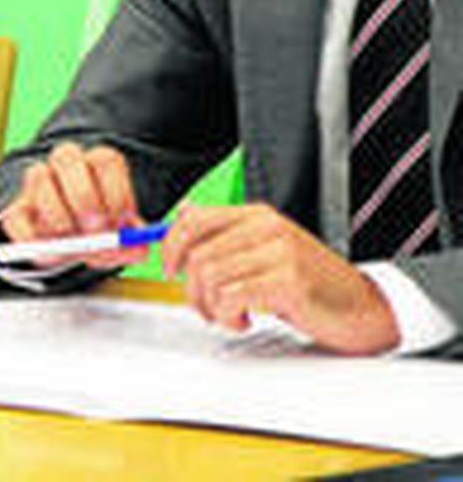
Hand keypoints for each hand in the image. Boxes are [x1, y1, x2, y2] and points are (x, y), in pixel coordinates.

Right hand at [0, 141, 149, 268]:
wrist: (71, 247)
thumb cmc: (102, 236)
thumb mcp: (125, 241)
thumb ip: (134, 243)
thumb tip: (135, 245)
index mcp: (96, 164)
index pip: (105, 159)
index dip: (116, 191)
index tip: (123, 222)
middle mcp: (64, 163)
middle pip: (66, 155)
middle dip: (83, 197)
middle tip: (96, 231)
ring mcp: (36, 182)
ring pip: (38, 177)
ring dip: (58, 216)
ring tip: (73, 246)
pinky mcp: (15, 209)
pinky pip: (15, 215)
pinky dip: (32, 238)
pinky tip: (50, 254)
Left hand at [162, 204, 398, 353]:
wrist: (363, 308)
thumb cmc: (312, 284)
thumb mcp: (266, 251)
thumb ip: (227, 236)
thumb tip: (182, 217)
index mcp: (258, 216)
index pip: (193, 219)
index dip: (171, 245)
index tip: (171, 269)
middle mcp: (267, 228)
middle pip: (198, 254)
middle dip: (191, 288)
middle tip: (207, 307)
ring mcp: (278, 253)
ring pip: (210, 277)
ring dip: (210, 306)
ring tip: (230, 315)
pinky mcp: (287, 282)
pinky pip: (230, 296)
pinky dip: (227, 315)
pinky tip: (244, 320)